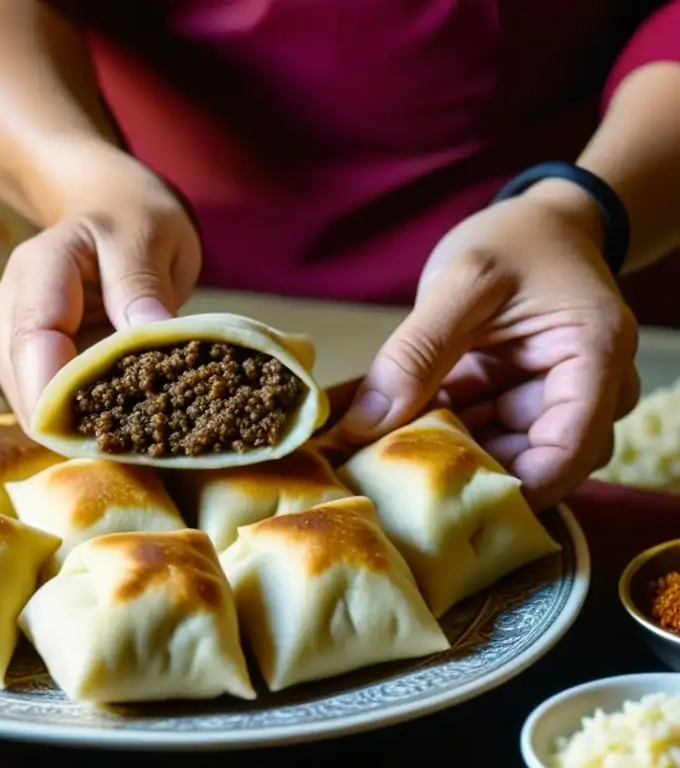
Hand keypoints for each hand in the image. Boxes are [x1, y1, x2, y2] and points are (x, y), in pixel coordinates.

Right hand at [0, 142, 201, 424]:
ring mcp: (9, 338)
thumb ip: (142, 284)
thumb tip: (149, 336)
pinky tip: (120, 428)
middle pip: (27, 386)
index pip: (36, 342)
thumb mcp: (148, 234)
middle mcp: (9, 308)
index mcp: (39, 270)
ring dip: (79, 427)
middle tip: (139, 448)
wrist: (104, 205)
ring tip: (135, 439)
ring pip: (32, 405)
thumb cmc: (129, 217)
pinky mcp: (22, 362)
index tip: (104, 436)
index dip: (62, 396)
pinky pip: (46, 404)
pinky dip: (80, 420)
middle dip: (76, 423)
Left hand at [336, 185, 641, 509]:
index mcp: (594, 358)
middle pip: (532, 461)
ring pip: (498, 452)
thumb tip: (365, 425)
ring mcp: (550, 401)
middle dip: (464, 470)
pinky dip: (435, 430)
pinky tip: (383, 431)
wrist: (534, 224)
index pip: (569, 451)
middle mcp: (586, 391)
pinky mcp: (517, 402)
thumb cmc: (514, 240)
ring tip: (373, 454)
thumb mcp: (463, 282)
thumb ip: (417, 351)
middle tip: (390, 475)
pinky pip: (478, 431)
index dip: (511, 485)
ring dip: (442, 452)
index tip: (441, 497)